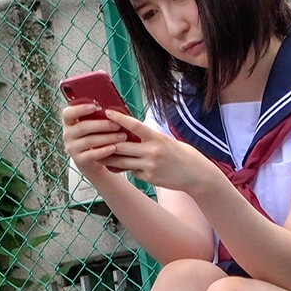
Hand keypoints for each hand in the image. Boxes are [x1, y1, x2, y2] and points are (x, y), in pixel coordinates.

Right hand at [61, 103, 126, 177]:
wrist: (95, 163)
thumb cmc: (98, 138)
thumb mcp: (96, 127)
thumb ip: (99, 117)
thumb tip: (114, 109)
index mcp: (70, 122)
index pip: (68, 113)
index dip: (80, 109)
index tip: (95, 106)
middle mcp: (68, 134)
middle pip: (83, 127)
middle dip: (102, 125)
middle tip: (117, 125)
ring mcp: (72, 148)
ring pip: (89, 141)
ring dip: (107, 138)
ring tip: (122, 136)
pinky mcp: (79, 160)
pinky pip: (91, 155)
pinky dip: (104, 151)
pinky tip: (114, 148)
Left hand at [101, 110, 217, 192]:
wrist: (196, 174)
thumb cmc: (182, 154)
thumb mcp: (167, 141)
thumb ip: (149, 138)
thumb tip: (130, 133)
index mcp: (157, 138)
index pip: (134, 125)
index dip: (119, 119)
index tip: (107, 112)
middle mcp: (152, 152)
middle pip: (122, 147)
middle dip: (107, 143)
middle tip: (94, 138)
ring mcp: (150, 166)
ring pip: (122, 162)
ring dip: (110, 158)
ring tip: (99, 154)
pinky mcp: (150, 178)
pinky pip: (133, 172)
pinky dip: (130, 168)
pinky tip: (130, 167)